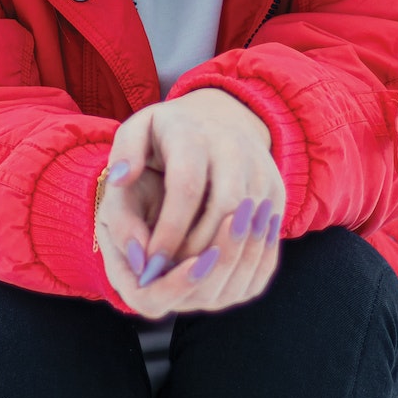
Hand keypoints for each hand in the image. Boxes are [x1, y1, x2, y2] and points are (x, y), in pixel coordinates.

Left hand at [95, 89, 284, 316]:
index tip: (150, 263)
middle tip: (169, 277)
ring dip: (218, 260)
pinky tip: (213, 272)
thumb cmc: (167, 135)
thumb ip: (123, 156)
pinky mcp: (276, 190)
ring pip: (249, 227)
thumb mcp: (137, 132)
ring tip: (189, 279)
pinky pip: (265, 236)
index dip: (169, 231)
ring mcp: (261, 170)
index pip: (186, 187)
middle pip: (224, 210)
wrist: (220, 118)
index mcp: (193, 133)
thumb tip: (121, 180)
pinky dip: (240, 260)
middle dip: (195, 252)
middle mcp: (234, 148)